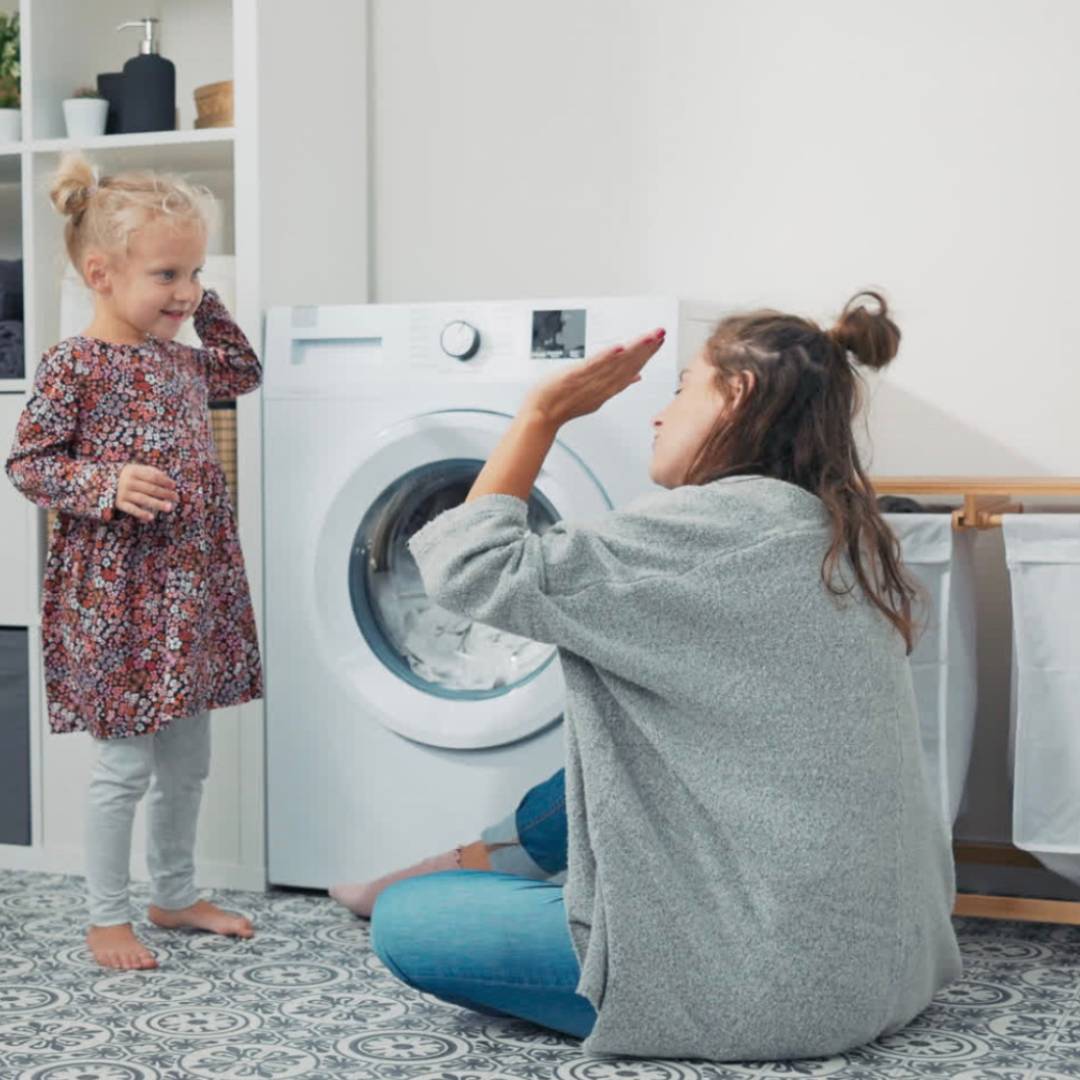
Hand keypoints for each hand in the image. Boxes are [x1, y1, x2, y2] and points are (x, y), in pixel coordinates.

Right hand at [116, 464, 177, 522]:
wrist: (105, 482)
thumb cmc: (129, 476)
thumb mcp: (138, 470)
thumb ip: (153, 472)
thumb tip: (169, 481)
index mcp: (133, 471)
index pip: (152, 477)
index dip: (164, 481)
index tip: (174, 486)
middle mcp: (128, 482)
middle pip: (150, 488)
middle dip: (165, 493)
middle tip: (176, 498)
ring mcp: (123, 493)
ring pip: (143, 499)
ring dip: (157, 504)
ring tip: (170, 507)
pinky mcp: (119, 503)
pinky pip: (132, 509)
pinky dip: (141, 513)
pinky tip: (152, 518)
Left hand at [523, 328, 665, 427]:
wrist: (542, 413)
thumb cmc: (565, 404)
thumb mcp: (596, 394)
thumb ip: (618, 383)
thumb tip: (636, 377)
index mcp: (608, 388)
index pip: (633, 368)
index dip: (647, 354)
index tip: (659, 341)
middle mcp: (602, 385)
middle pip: (629, 365)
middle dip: (646, 349)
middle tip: (660, 335)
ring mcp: (590, 380)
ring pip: (617, 363)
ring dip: (634, 349)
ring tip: (648, 337)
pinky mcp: (575, 376)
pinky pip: (593, 365)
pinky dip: (606, 356)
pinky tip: (619, 347)